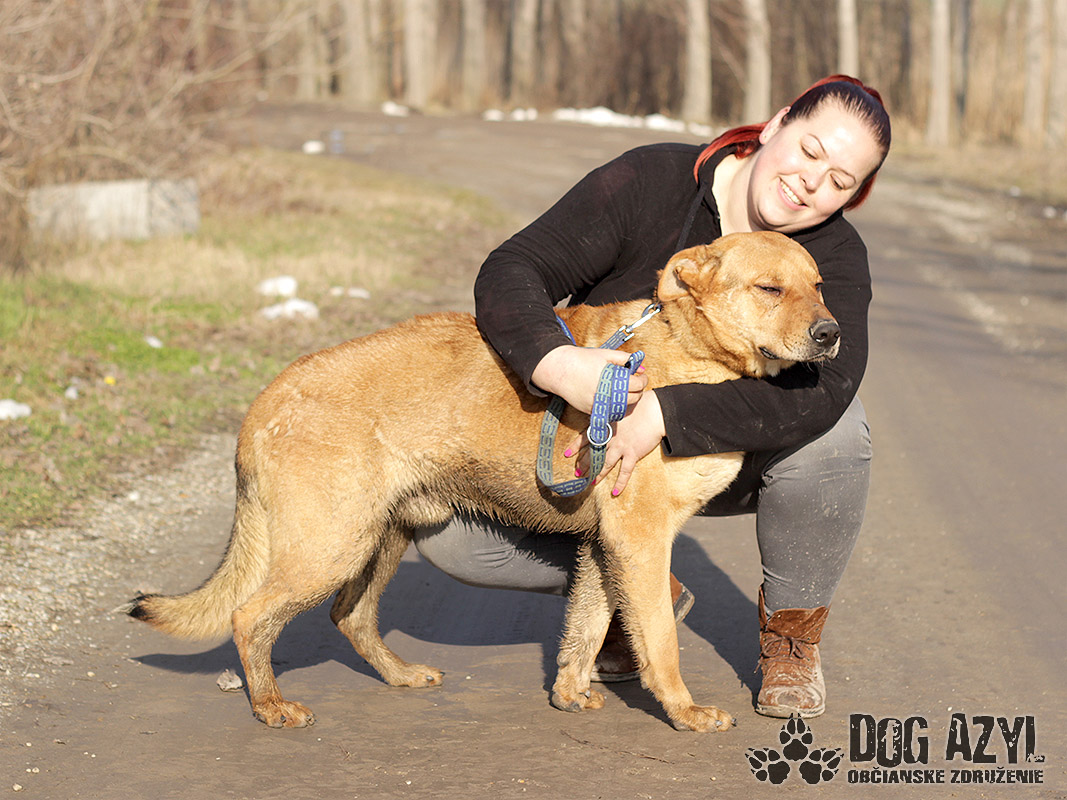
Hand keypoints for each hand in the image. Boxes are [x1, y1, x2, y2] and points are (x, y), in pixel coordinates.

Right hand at [531, 345, 646, 413]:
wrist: (560, 370)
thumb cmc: (583, 359)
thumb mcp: (606, 354)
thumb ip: (625, 359)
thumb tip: (642, 368)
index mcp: (611, 379)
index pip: (637, 385)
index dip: (644, 380)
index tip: (642, 376)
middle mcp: (606, 395)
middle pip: (633, 399)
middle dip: (638, 391)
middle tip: (636, 383)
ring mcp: (598, 405)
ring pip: (622, 408)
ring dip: (627, 399)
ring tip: (623, 388)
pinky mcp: (591, 411)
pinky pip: (609, 411)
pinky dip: (614, 404)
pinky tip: (611, 394)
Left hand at [567, 389, 665, 495]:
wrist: (654, 411)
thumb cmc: (637, 406)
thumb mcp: (617, 410)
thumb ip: (607, 417)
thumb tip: (600, 421)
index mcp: (604, 425)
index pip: (585, 437)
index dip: (575, 447)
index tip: (566, 454)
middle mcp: (609, 437)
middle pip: (593, 453)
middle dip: (584, 465)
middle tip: (577, 474)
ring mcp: (620, 446)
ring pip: (605, 463)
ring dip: (598, 475)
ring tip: (591, 483)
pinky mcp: (633, 453)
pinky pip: (625, 471)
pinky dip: (620, 482)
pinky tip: (615, 492)